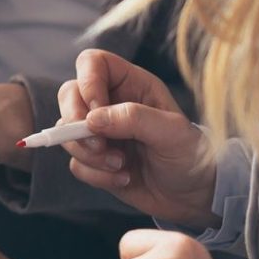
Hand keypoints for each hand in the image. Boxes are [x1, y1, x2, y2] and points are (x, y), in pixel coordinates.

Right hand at [57, 50, 214, 224]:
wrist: (193, 195)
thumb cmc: (190, 155)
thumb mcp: (172, 132)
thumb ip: (134, 118)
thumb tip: (92, 119)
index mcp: (132, 84)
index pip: (92, 63)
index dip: (87, 82)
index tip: (97, 112)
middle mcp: (111, 104)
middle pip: (69, 94)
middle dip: (75, 122)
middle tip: (99, 145)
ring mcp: (100, 132)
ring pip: (65, 132)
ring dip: (88, 154)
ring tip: (121, 165)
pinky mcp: (95, 160)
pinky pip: (77, 163)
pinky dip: (95, 175)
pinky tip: (123, 177)